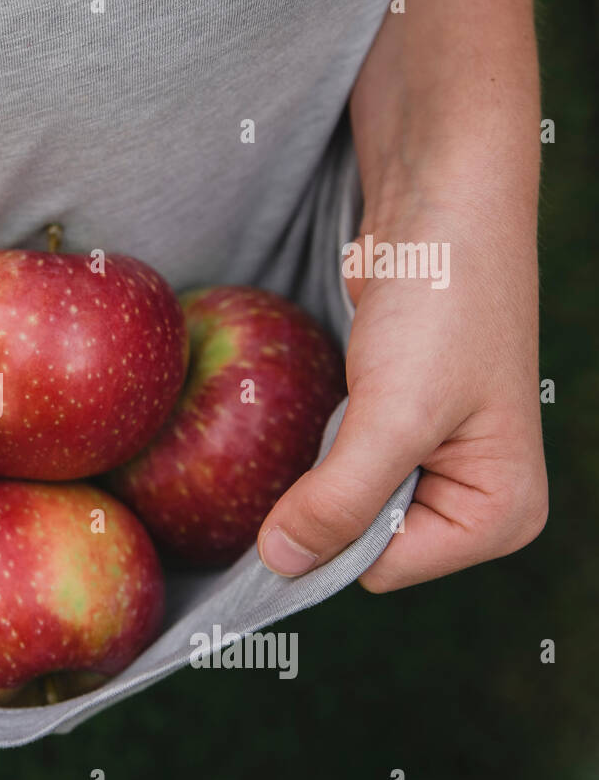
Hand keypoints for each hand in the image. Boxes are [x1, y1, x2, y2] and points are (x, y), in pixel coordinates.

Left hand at [257, 208, 547, 590]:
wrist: (438, 210)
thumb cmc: (439, 306)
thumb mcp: (392, 415)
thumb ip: (339, 500)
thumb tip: (279, 563)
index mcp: (500, 516)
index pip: (380, 568)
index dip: (336, 526)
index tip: (325, 461)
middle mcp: (473, 503)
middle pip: (359, 543)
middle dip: (329, 495)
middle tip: (338, 421)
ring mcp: (434, 468)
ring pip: (341, 506)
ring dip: (318, 468)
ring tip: (338, 405)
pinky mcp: (396, 433)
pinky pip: (337, 469)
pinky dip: (317, 446)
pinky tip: (327, 402)